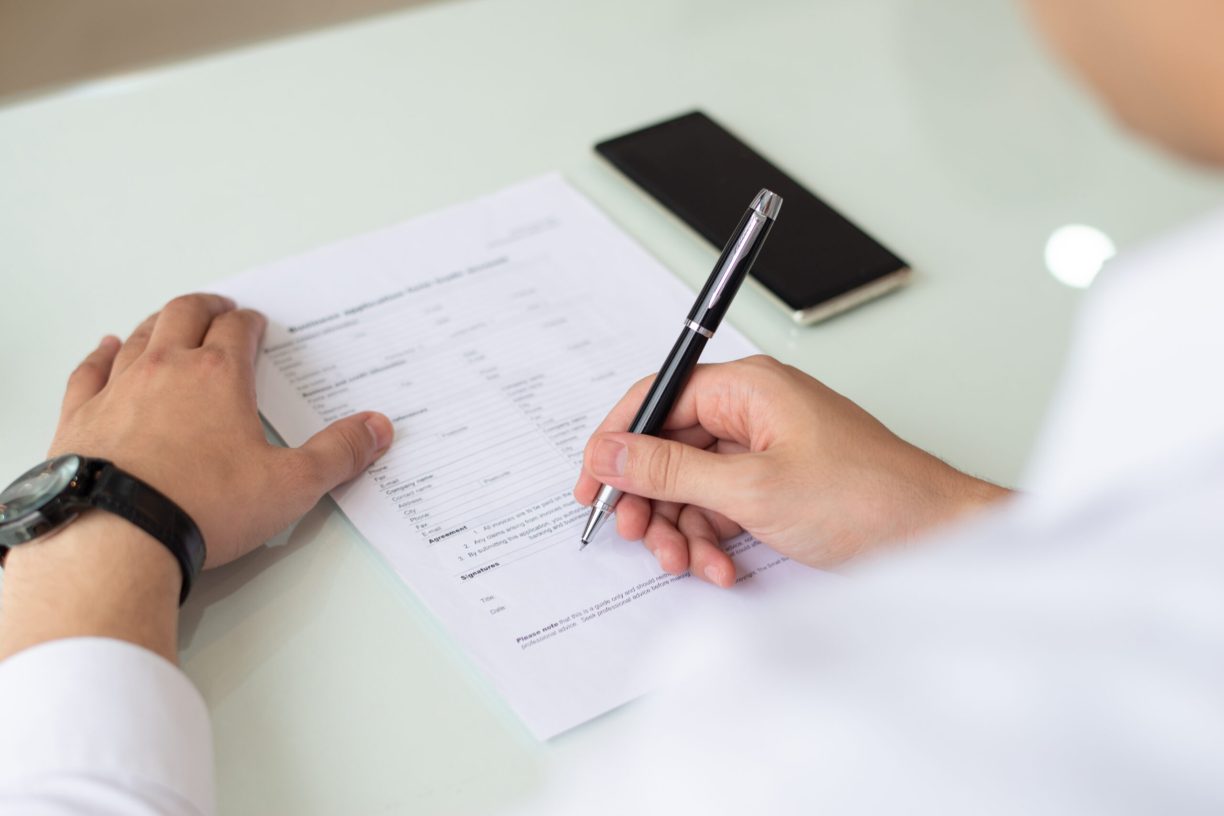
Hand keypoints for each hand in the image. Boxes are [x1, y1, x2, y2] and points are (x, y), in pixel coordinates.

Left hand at [48, 293, 394, 568]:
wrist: (116, 536)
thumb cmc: (202, 507)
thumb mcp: (290, 485)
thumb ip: (337, 454)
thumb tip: (376, 428)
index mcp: (219, 377)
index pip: (238, 331)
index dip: (251, 324)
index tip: (257, 325)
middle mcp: (165, 369)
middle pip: (184, 315)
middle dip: (206, 307)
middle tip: (219, 307)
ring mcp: (118, 389)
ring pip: (139, 335)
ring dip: (158, 323)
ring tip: (169, 322)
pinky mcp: (80, 417)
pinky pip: (90, 370)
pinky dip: (101, 354)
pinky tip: (106, 349)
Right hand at [574, 355, 1006, 586]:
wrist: (934, 536)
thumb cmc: (865, 496)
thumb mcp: (750, 488)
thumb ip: (670, 468)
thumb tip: (610, 451)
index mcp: (747, 388)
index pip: (657, 397)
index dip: (616, 440)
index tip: (592, 484)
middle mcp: (752, 411)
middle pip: (669, 446)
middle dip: (651, 498)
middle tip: (637, 536)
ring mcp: (764, 449)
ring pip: (691, 484)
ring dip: (681, 529)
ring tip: (688, 564)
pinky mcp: (776, 485)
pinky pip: (721, 506)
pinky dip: (713, 539)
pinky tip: (721, 568)